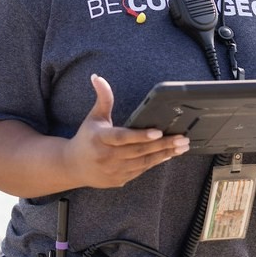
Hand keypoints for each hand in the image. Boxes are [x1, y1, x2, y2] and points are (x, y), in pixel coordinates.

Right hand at [65, 74, 188, 188]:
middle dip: (163, 144)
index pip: (122, 137)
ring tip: (181, 147)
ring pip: (143, 163)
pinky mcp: (119, 180)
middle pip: (138, 151)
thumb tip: (98, 77)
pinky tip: (169, 154)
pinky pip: (141, 170)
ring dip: (164, 154)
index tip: (158, 131)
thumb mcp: (94, 117)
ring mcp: (113, 171)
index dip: (141, 135)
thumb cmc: (87, 137)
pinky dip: (155, 162)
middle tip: (182, 138)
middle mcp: (106, 157)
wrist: (73, 166)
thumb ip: (102, 98)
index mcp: (99, 139)